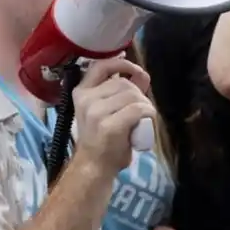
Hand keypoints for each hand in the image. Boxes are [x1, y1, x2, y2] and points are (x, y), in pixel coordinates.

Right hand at [72, 56, 155, 173]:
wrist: (95, 165)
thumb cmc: (103, 138)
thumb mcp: (106, 110)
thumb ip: (121, 92)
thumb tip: (141, 75)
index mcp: (81, 92)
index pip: (100, 66)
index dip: (121, 63)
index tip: (136, 70)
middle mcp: (85, 99)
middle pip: (123, 82)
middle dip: (139, 94)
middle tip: (142, 110)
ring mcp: (95, 112)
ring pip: (132, 95)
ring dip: (145, 105)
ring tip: (144, 118)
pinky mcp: (109, 125)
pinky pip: (137, 109)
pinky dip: (148, 113)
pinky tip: (147, 121)